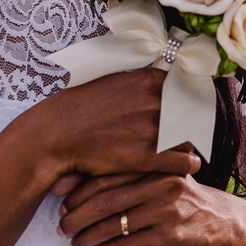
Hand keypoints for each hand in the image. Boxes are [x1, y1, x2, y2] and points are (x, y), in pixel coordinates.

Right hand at [34, 68, 201, 181]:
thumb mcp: (113, 81)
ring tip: (183, 150)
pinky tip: (187, 166)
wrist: (54, 136)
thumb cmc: (79, 108)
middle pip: (190, 113)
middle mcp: (154, 100)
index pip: (187, 89)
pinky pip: (184, 162)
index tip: (191, 108)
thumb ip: (142, 83)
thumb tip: (165, 81)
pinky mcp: (147, 156)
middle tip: (190, 132)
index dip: (189, 101)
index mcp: (148, 79)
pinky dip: (189, 165)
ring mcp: (151, 128)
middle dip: (190, 123)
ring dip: (187, 144)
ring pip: (189, 138)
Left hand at [57, 171, 234, 245]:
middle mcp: (160, 184)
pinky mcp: (169, 236)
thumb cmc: (177, 195)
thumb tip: (65, 181)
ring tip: (75, 242)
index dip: (78, 193)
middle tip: (62, 227)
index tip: (62, 205)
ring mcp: (166, 210)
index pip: (105, 177)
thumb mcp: (156, 176)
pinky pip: (127, 245)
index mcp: (153, 165)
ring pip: (113, 225)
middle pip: (105, 202)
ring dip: (87, 237)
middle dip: (77, 217)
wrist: (218, 218)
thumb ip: (121, 175)